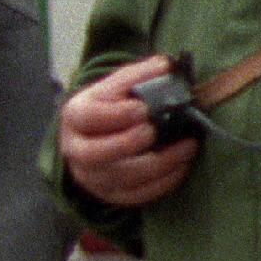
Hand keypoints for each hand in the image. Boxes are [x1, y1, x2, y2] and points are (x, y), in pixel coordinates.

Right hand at [60, 57, 196, 209]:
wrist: (93, 137)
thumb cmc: (108, 108)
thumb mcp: (115, 87)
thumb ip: (138, 76)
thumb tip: (167, 65)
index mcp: (75, 117)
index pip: (88, 118)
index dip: (115, 115)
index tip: (143, 109)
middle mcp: (76, 150)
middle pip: (95, 154)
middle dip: (127, 144)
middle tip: (154, 131)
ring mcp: (92, 176)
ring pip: (120, 178)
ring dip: (157, 164)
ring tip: (186, 147)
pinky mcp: (110, 195)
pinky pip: (136, 196)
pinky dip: (162, 183)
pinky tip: (181, 166)